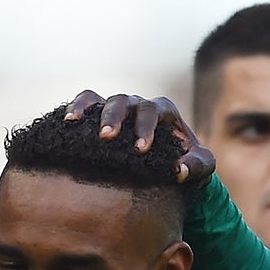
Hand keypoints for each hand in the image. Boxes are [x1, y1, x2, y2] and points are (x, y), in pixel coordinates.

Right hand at [64, 91, 214, 186]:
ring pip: (102, 99)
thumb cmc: (188, 161)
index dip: (146, 127)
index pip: (154, 111)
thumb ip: (197, 166)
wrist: (173, 161)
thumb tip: (178, 171)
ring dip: (89, 108)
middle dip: (115, 117)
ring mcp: (120, 110)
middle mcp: (139, 105)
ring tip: (75, 121)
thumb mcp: (202, 165)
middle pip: (125, 102)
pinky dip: (77, 107)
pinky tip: (66, 121)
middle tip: (107, 137)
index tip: (141, 149)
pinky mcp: (102, 117)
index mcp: (164, 111)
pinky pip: (87, 103)